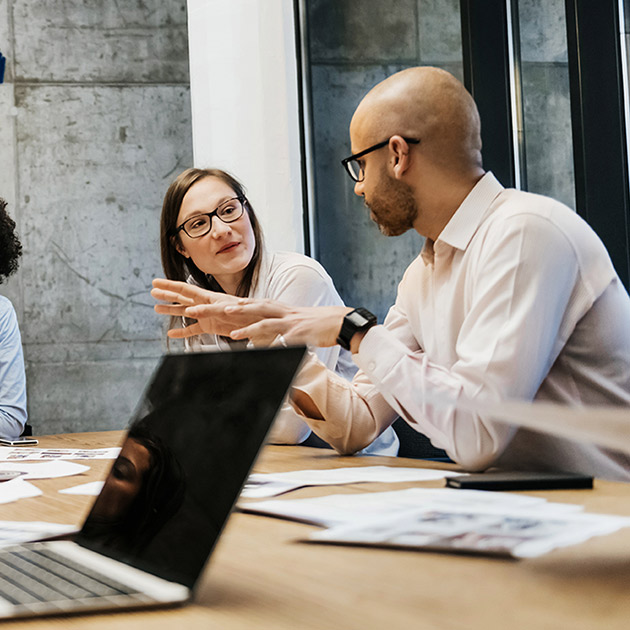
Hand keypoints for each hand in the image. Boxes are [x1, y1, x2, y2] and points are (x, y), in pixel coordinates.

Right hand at [151, 278, 240, 338]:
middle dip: (167, 294)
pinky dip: (182, 332)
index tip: (156, 282)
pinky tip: (172, 333)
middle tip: (152, 291)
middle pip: (181, 298)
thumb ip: (207, 310)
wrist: (256, 322)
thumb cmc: (244, 312)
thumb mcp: (225, 309)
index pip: (184, 289)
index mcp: (207, 297)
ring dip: (171, 310)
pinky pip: (192, 330)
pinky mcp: (209, 327)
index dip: (169, 285)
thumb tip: (189, 311)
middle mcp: (204, 304)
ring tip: (156, 309)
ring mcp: (205, 316)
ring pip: (184, 312)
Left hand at [213, 301, 351, 347]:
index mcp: (280, 308)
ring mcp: (291, 322)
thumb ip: (278, 326)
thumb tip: (266, 337)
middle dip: (232, 309)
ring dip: (249, 328)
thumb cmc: (316, 323)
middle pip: (252, 307)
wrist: (340, 321)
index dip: (235, 304)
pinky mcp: (300, 334)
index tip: (217, 303)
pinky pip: (284, 341)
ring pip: (266, 323)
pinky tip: (264, 353)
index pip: (254, 303)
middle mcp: (282, 312)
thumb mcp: (294, 321)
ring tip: (233, 334)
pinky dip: (274, 347)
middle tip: (216, 310)